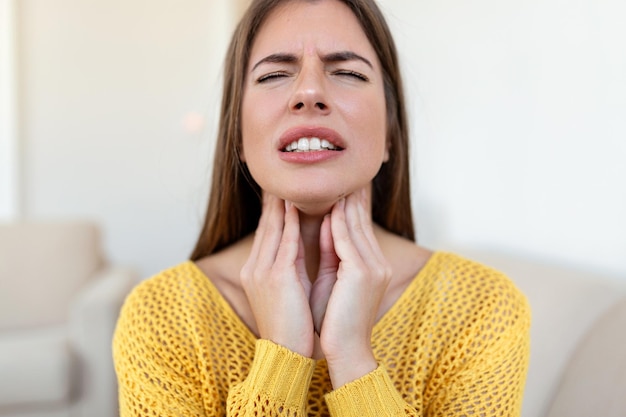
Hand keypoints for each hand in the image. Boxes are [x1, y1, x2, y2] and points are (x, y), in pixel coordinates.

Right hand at [240, 193, 314, 356]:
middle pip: (265, 223)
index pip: (266, 232)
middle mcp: (255, 267)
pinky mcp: (277, 276)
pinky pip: (286, 240)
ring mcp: (263, 270)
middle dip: (274, 198)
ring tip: (290, 180)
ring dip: (283, 202)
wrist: (287, 355)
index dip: (274, 208)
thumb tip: (301, 241)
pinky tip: (296, 204)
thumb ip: (293, 263)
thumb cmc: (293, 325)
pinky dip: (290, 220)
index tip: (282, 188)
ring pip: (273, 227)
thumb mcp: (290, 289)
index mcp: (257, 271)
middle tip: (283, 174)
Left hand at [318, 188, 391, 386]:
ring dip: (343, 200)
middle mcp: (377, 262)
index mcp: (373, 265)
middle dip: (350, 194)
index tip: (340, 181)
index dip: (351, 202)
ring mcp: (372, 267)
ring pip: (355, 225)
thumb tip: (328, 221)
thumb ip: (332, 250)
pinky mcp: (361, 272)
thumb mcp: (334, 277)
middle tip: (341, 169)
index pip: (360, 225)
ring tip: (334, 178)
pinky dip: (337, 221)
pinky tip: (330, 205)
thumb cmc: (334, 318)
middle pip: (361, 219)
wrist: (344, 350)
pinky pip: (346, 239)